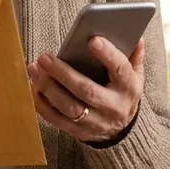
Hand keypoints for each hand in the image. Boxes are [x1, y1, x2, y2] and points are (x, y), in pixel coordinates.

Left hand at [28, 37, 143, 143]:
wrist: (120, 130)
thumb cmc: (123, 93)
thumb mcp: (135, 76)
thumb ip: (134, 56)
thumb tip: (136, 36)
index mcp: (129, 89)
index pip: (120, 70)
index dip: (107, 55)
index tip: (92, 40)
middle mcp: (112, 108)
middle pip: (86, 90)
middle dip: (63, 73)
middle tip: (45, 57)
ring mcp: (95, 122)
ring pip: (68, 106)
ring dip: (48, 87)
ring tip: (35, 68)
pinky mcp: (78, 132)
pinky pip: (56, 119)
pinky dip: (42, 103)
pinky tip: (33, 86)